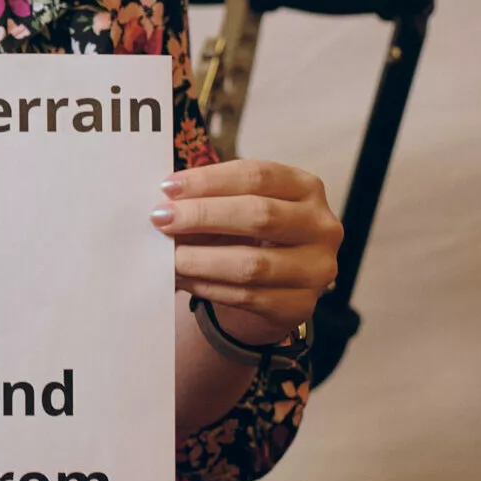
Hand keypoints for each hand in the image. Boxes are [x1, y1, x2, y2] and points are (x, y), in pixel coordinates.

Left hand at [151, 159, 341, 343]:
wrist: (273, 284)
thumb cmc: (248, 232)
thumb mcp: (237, 204)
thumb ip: (210, 198)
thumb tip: (164, 203)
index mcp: (305, 187)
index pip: (257, 175)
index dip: (209, 180)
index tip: (167, 187)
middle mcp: (320, 226)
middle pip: (259, 215)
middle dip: (202, 216)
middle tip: (160, 219)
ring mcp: (316, 269)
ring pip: (252, 264)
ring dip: (200, 259)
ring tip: (167, 255)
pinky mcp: (300, 306)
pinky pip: (247, 296)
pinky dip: (207, 286)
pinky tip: (182, 278)